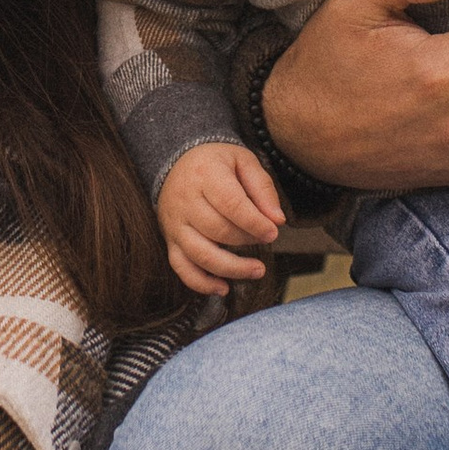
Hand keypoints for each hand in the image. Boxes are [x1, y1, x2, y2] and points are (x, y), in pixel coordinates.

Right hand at [158, 142, 286, 293]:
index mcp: (205, 175)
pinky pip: (182, 268)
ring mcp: (175, 223)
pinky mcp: (170, 241)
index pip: (231, 204)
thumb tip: (278, 220)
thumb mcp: (243, 161)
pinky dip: (202, 283)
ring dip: (231, 268)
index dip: (254, 223)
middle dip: (247, 240)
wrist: (178, 163)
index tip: (273, 232)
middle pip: (217, 230)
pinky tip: (223, 288)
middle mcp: (185, 200)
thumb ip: (262, 188)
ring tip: (257, 270)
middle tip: (266, 240)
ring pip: (200, 254)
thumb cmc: (217, 164)